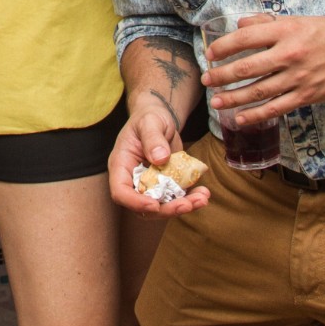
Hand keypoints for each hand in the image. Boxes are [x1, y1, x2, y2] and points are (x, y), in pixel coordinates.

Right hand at [107, 102, 209, 217]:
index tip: (155, 204)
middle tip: (188, 205)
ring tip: (202, 198)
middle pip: (144, 206)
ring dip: (183, 206)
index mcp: (121, 165)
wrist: (160, 117)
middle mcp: (133, 179)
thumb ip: (153, 138)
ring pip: (162, 205)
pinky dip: (190, 198)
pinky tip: (203, 193)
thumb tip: (160, 158)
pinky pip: (176, 197)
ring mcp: (150, 184)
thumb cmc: (149, 117)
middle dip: (167, 209)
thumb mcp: (150, 122)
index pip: (120, 192)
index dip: (136, 203)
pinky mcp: (166, 185)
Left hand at [203, 14, 324, 125]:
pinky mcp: (308, 95)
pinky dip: (257, 114)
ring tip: (216, 101)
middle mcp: (290, 54)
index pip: (245, 39)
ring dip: (233, 98)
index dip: (223, 47)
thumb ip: (267, 24)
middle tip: (206, 80)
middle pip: (247, 67)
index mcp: (285, 31)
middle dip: (222, 75)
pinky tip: (241, 118)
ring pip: (258, 90)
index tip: (210, 53)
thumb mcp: (297, 20)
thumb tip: (240, 26)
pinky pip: (277, 107)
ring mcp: (299, 77)